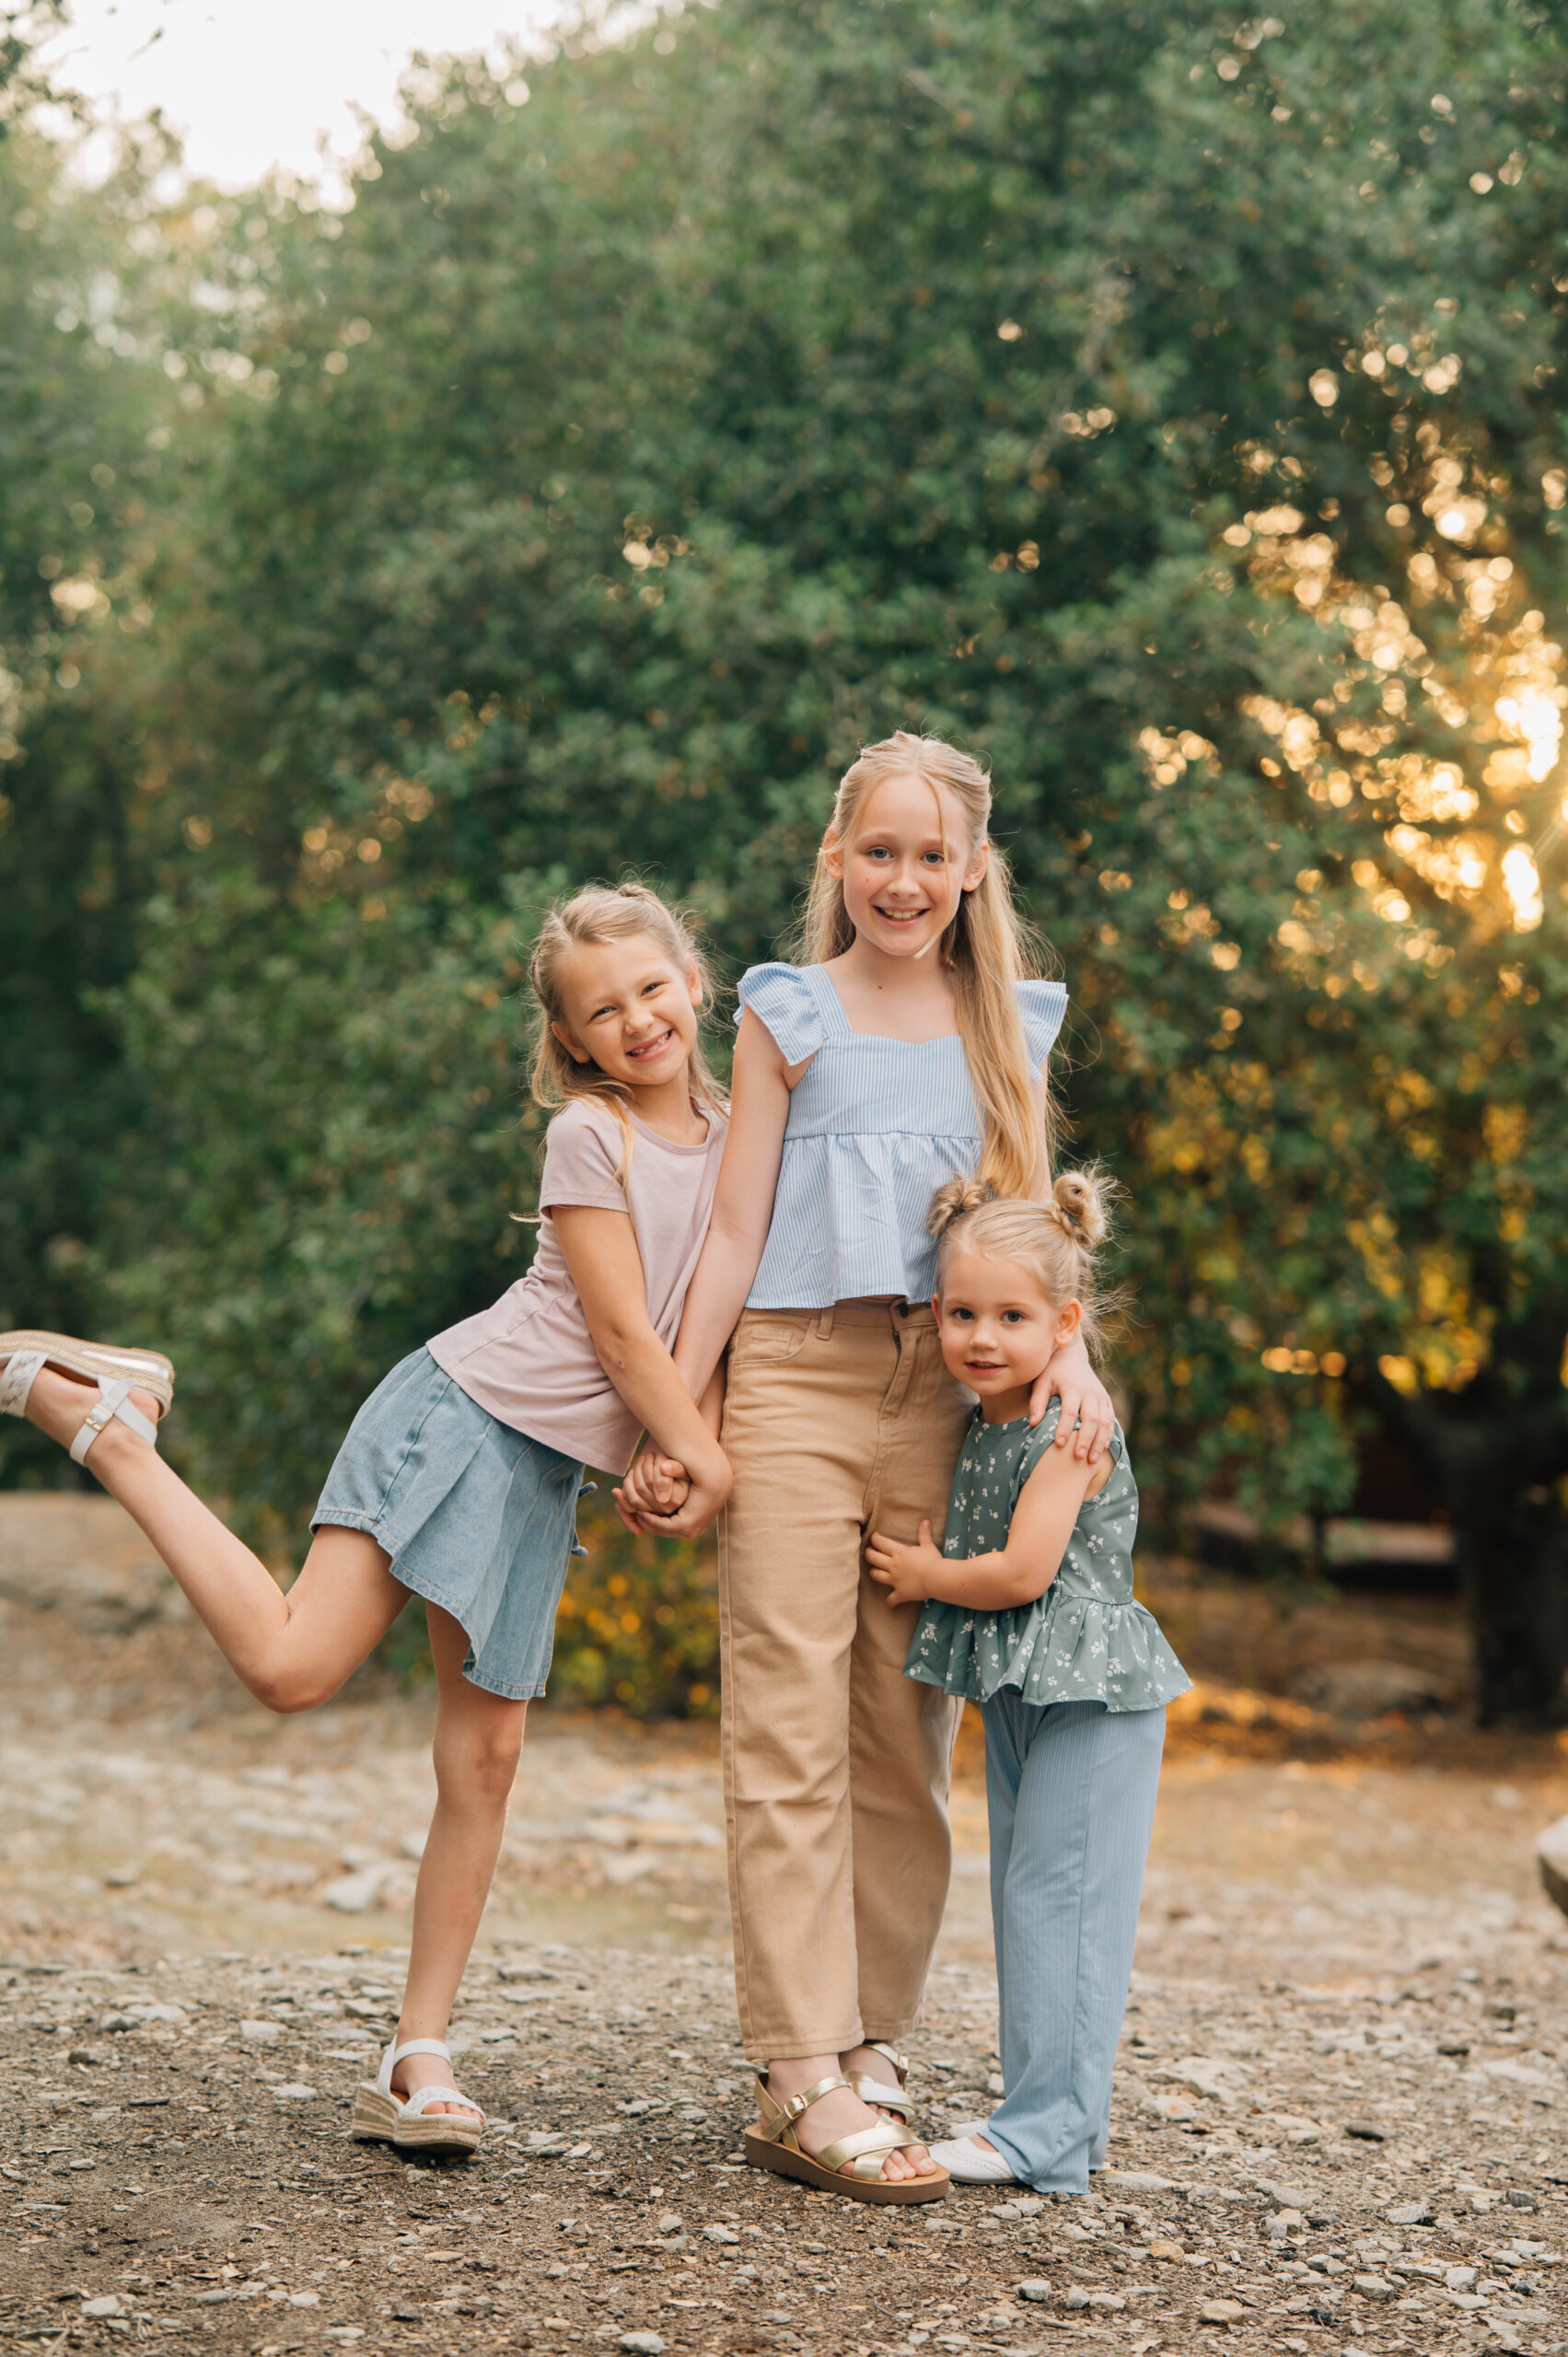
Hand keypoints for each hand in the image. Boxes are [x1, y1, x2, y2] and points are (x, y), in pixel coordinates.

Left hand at [625, 1450, 731, 1540]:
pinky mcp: (700, 1523)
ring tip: (644, 1512)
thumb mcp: (689, 1465)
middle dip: (652, 1524)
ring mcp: (701, 1526)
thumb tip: (663, 1468)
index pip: (667, 1526)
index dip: (651, 1519)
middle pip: (669, 1531)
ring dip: (657, 1523)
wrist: (721, 1472)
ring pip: (673, 1531)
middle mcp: (699, 1526)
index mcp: (696, 1516)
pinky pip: (679, 1527)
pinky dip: (665, 1521)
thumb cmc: (704, 1467)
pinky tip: (655, 1511)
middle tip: (637, 1513)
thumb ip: (675, 1467)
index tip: (638, 1510)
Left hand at [866, 1519, 945, 1607]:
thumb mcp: (928, 1545)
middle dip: (868, 1554)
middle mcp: (893, 1565)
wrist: (935, 1578)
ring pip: (876, 1575)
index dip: (875, 1539)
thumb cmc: (932, 1560)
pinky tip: (889, 1604)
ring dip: (873, 1573)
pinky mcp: (900, 1593)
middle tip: (867, 1551)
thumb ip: (924, 1533)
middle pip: (874, 1558)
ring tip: (872, 1571)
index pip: (881, 1543)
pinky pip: (892, 1599)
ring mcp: (895, 1580)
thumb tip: (925, 1521)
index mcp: (899, 1552)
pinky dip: (890, 1602)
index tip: (873, 1536)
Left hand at [1028, 1331, 1113, 1461]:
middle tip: (1078, 1457)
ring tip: (1092, 1460)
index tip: (1059, 1444)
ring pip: (1104, 1421)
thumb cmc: (1052, 1372)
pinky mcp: (1106, 1400)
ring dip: (1099, 1441)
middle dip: (1086, 1439)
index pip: (1070, 1410)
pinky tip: (1103, 1449)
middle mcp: (1089, 1392)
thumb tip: (1033, 1424)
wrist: (1071, 1355)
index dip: (1065, 1428)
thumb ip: (1037, 1402)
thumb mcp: (1042, 1382)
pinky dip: (1108, 1435)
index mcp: (1072, 1387)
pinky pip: (1110, 1419)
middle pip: (1091, 1418)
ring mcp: (1100, 1396)